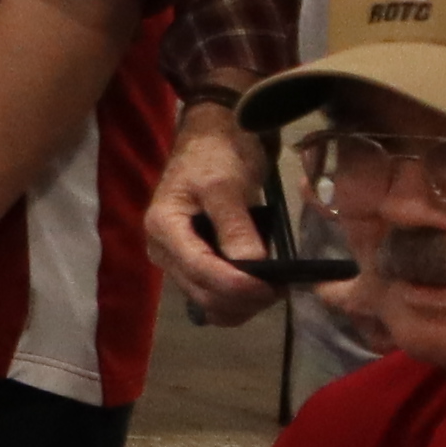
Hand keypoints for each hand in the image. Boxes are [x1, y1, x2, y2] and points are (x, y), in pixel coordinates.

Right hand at [144, 113, 282, 325]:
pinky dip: (238, 300)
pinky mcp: (192, 265)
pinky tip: (259, 285)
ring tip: (274, 286)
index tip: (274, 287)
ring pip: (208, 302)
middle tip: (282, 287)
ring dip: (242, 304)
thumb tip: (253, 265)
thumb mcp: (226, 184)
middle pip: (202, 294)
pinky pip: (213, 296)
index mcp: (163, 227)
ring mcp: (176, 260)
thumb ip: (236, 225)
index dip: (236, 285)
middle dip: (243, 298)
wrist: (210, 142)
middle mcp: (163, 250)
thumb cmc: (215, 157)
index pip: (199, 269)